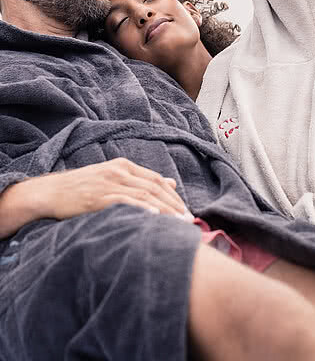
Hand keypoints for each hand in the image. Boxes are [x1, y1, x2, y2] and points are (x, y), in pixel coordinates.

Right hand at [36, 158, 193, 220]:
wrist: (51, 192)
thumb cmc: (81, 189)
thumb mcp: (111, 178)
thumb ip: (139, 180)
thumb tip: (170, 182)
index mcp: (123, 166)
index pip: (156, 179)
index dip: (173, 195)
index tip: (185, 211)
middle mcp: (118, 171)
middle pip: (154, 186)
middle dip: (173, 204)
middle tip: (188, 221)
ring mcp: (108, 182)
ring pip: (144, 194)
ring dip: (164, 209)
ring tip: (178, 223)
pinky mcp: (99, 196)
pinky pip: (125, 201)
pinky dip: (142, 208)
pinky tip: (154, 218)